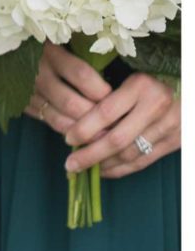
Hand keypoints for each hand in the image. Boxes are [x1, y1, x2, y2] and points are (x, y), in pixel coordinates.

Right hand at [28, 42, 109, 137]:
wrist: (11, 52)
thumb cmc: (49, 43)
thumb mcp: (65, 39)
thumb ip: (85, 50)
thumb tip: (115, 69)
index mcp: (50, 53)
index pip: (81, 75)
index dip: (101, 89)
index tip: (115, 96)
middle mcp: (38, 74)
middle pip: (72, 103)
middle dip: (96, 117)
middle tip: (118, 124)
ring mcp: (29, 93)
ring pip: (60, 119)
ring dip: (85, 130)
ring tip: (106, 134)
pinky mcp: (24, 105)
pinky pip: (50, 123)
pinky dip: (70, 132)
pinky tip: (86, 134)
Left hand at [65, 70, 179, 179]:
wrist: (186, 87)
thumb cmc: (149, 80)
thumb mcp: (127, 79)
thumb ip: (107, 97)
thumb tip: (75, 122)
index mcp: (141, 86)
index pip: (105, 112)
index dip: (84, 129)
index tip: (68, 138)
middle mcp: (157, 107)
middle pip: (117, 139)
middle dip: (90, 154)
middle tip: (70, 163)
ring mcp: (169, 126)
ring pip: (130, 154)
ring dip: (104, 164)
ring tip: (84, 168)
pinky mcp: (176, 141)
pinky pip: (144, 161)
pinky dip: (122, 169)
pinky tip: (104, 170)